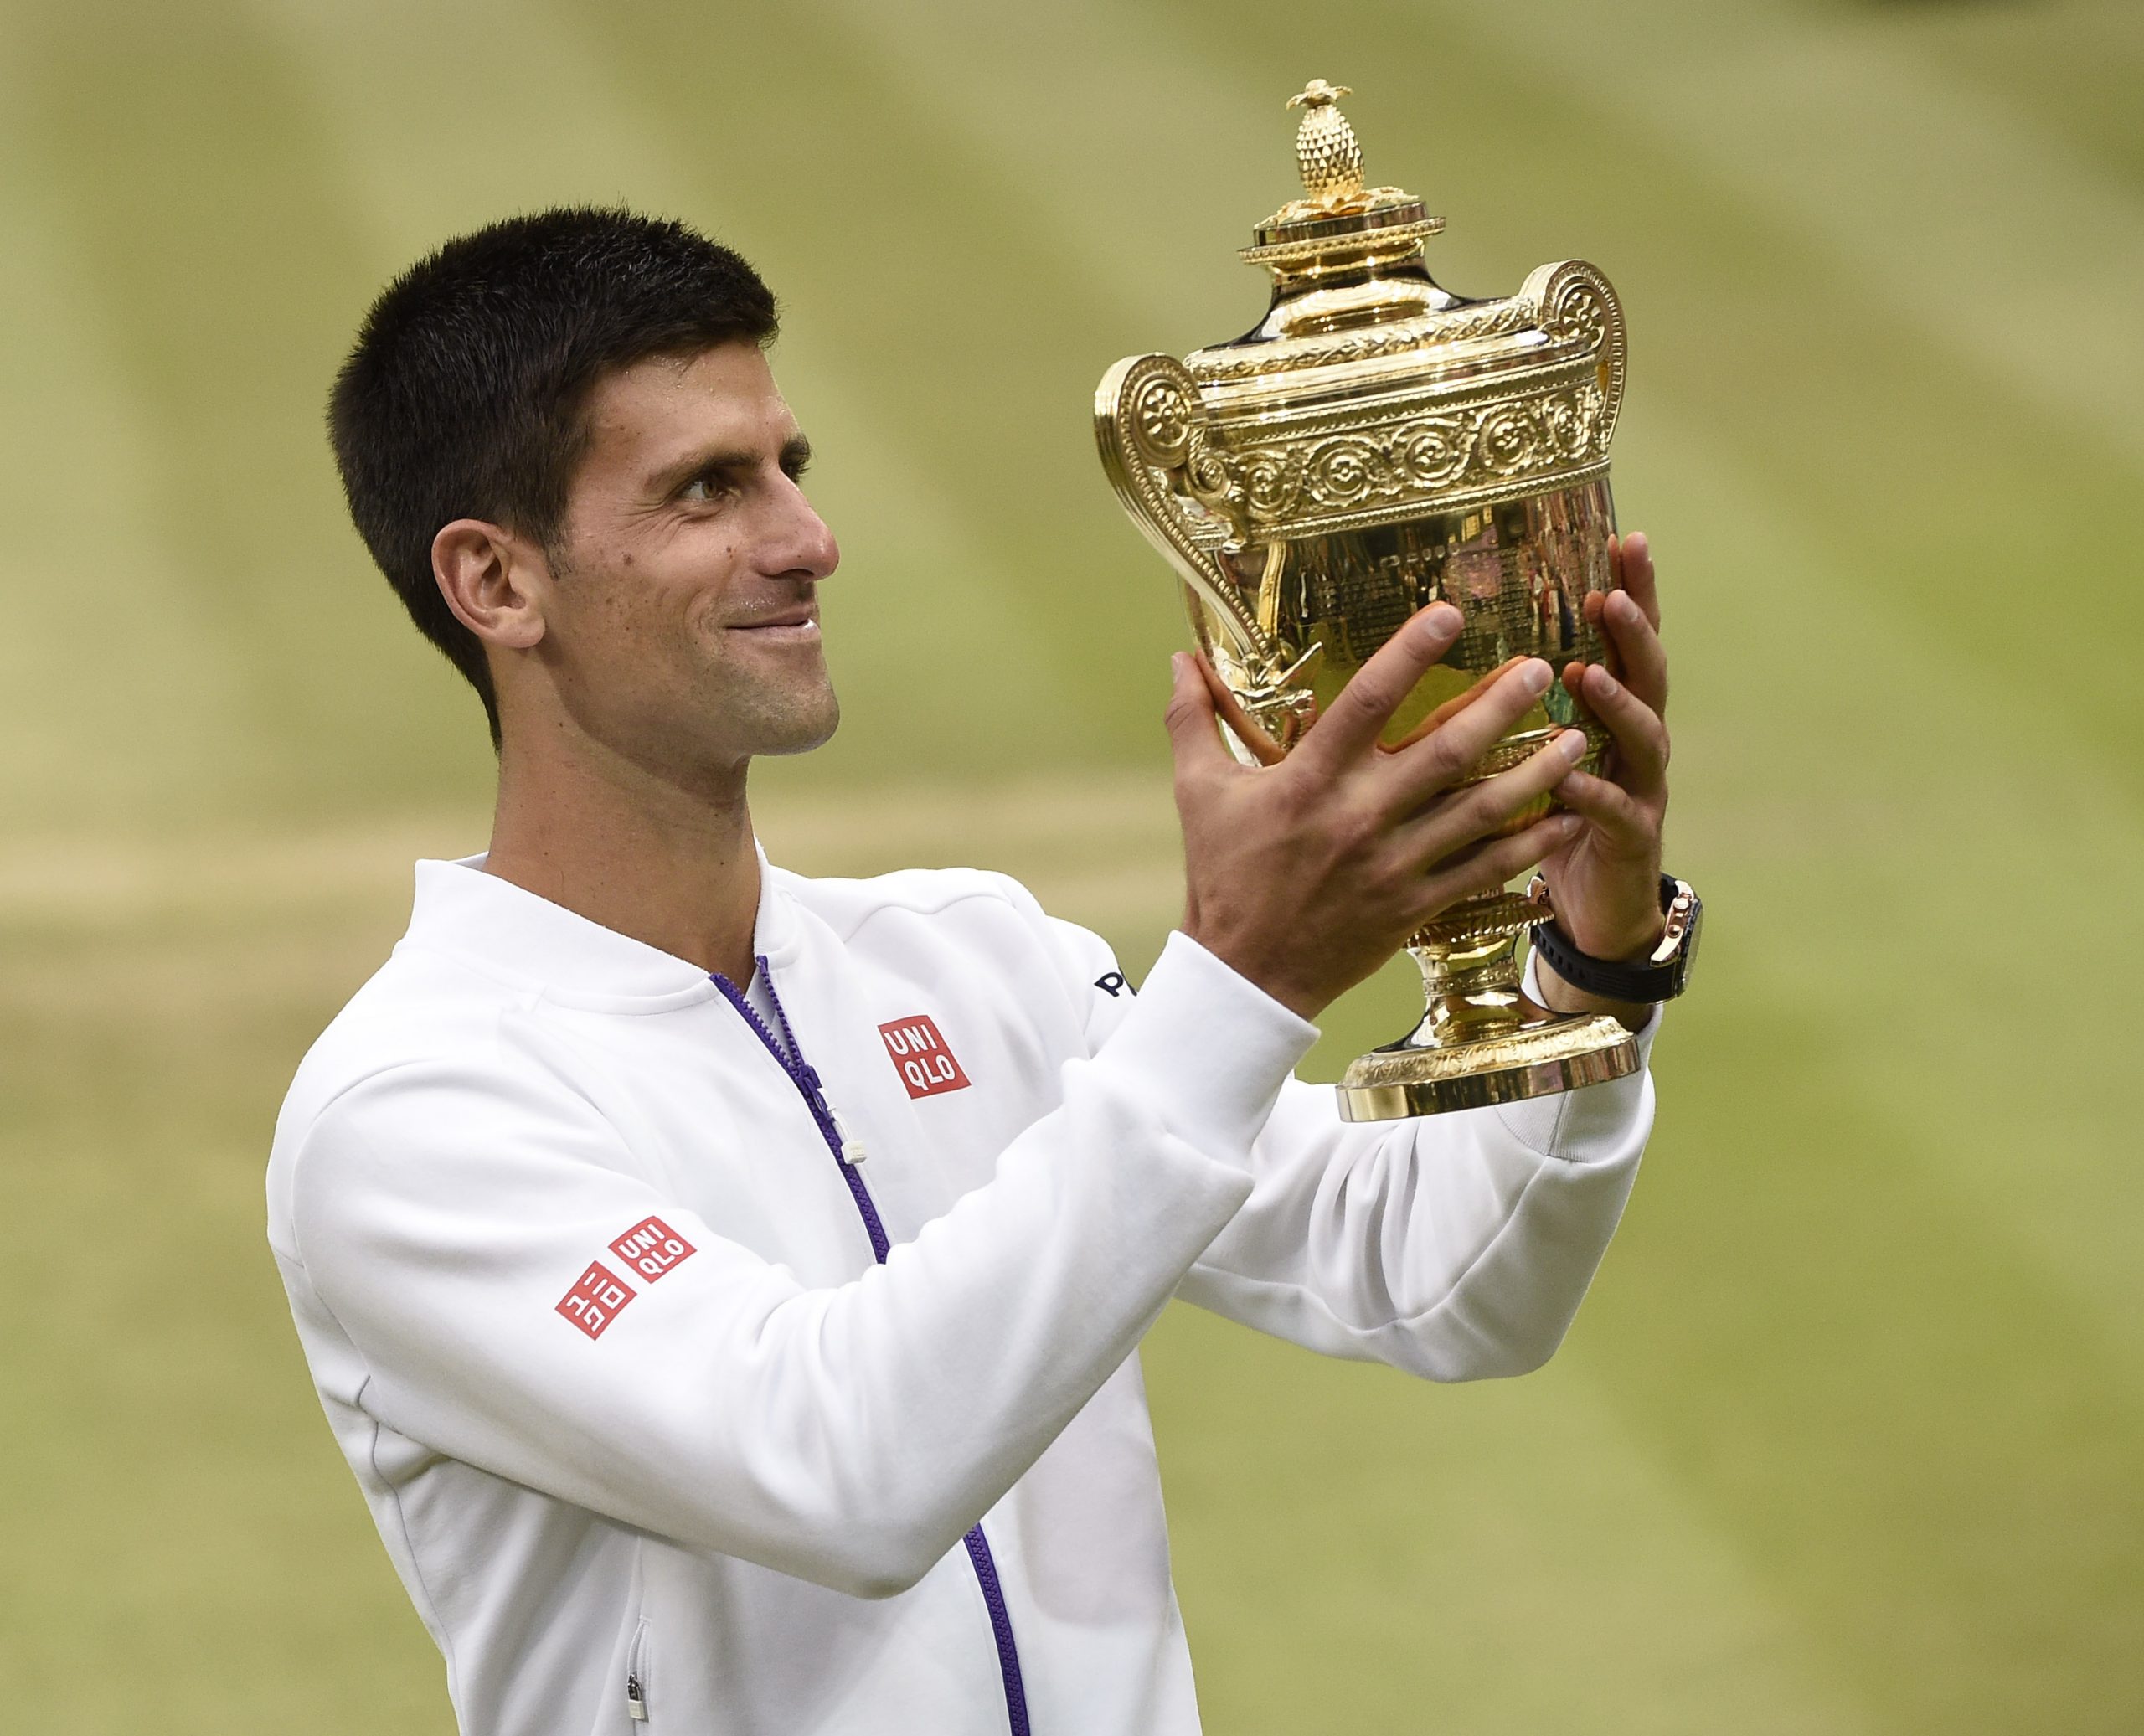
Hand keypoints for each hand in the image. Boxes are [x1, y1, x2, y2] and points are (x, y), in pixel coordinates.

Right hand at [1165, 603, 1587, 1021]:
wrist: (1244, 975)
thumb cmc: (1221, 876)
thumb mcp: (1197, 793)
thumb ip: (1192, 720)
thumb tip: (1180, 658)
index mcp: (1308, 783)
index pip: (1364, 703)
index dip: (1409, 655)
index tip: (1449, 614)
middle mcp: (1358, 819)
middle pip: (1444, 753)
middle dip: (1500, 707)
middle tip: (1544, 668)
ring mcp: (1393, 866)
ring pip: (1479, 811)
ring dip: (1534, 772)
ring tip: (1579, 736)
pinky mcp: (1415, 906)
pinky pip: (1484, 871)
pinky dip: (1529, 845)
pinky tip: (1566, 816)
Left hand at [1537, 531, 1671, 1010]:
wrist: (1597, 912)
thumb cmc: (1558, 822)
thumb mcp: (1538, 756)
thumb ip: (1522, 707)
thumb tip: (1467, 648)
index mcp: (1614, 715)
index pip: (1625, 642)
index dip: (1632, 591)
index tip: (1624, 538)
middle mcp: (1637, 744)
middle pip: (1648, 673)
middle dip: (1635, 629)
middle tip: (1612, 591)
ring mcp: (1642, 790)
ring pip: (1644, 736)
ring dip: (1617, 702)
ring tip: (1589, 674)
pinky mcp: (1632, 840)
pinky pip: (1617, 811)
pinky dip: (1593, 793)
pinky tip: (1569, 779)